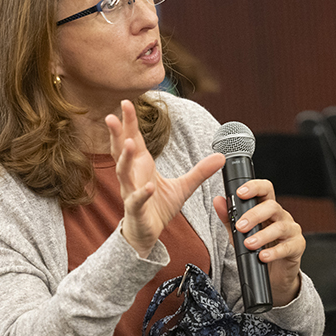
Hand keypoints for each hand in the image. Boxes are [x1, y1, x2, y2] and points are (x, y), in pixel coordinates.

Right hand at [107, 100, 225, 256]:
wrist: (148, 233)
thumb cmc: (158, 206)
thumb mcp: (184, 187)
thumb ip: (200, 171)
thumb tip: (221, 156)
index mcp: (141, 165)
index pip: (133, 138)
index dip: (129, 121)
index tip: (125, 102)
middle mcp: (132, 175)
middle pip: (122, 150)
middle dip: (118, 133)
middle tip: (113, 115)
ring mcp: (131, 192)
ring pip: (123, 172)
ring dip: (126, 158)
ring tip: (130, 143)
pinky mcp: (135, 210)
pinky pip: (137, 200)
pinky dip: (142, 193)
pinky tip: (149, 186)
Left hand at [214, 178, 305, 306]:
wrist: (273, 275)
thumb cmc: (258, 249)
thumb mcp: (239, 234)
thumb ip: (229, 218)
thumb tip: (218, 201)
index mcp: (267, 209)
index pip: (265, 190)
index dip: (254, 187)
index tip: (240, 193)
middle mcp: (281, 216)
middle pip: (272, 206)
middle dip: (254, 215)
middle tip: (240, 226)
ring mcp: (291, 230)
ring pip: (280, 227)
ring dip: (262, 235)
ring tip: (249, 244)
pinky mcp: (297, 246)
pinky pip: (287, 247)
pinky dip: (274, 252)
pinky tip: (263, 256)